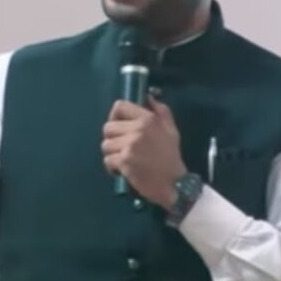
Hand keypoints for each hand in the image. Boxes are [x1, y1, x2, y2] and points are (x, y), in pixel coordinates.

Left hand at [101, 94, 186, 208]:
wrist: (174, 184)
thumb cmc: (171, 156)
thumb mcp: (171, 130)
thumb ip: (161, 111)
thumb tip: (148, 97)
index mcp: (148, 119)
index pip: (119, 106)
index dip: (115, 116)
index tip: (118, 126)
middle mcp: (137, 129)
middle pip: (108, 127)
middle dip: (112, 139)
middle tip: (122, 147)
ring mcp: (130, 145)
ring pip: (106, 145)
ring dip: (112, 154)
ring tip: (123, 160)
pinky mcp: (124, 161)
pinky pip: (107, 160)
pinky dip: (112, 167)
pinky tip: (122, 170)